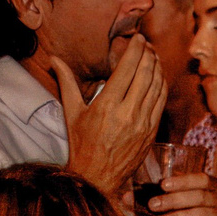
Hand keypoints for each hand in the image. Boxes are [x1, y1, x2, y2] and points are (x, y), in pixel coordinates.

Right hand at [54, 41, 164, 192]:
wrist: (98, 176)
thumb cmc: (82, 144)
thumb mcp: (72, 112)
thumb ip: (66, 82)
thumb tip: (54, 59)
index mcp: (107, 105)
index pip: (127, 70)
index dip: (135, 51)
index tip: (138, 39)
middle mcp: (129, 113)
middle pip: (146, 76)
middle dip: (149, 56)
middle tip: (148, 44)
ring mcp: (144, 123)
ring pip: (157, 88)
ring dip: (158, 69)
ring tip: (155, 56)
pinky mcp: (153, 132)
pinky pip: (162, 103)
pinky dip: (162, 87)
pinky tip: (159, 77)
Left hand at [143, 167, 216, 215]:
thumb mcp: (179, 209)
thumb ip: (156, 201)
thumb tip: (125, 197)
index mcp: (216, 187)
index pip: (203, 179)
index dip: (183, 181)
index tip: (162, 185)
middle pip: (201, 196)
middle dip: (174, 200)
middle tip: (152, 205)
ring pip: (203, 214)